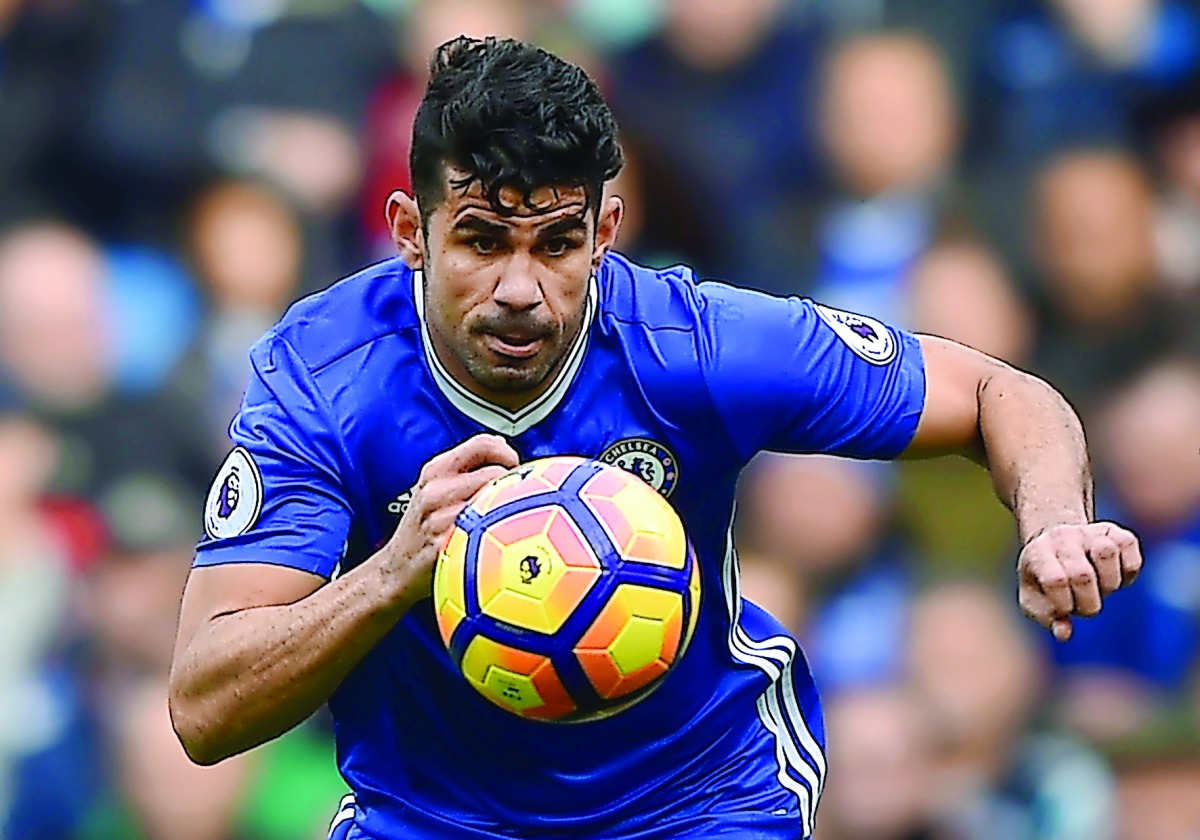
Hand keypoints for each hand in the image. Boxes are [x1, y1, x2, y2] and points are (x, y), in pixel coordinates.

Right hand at [381, 434, 518, 607]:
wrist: (394, 570)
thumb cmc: (423, 529)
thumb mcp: (435, 490)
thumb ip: (465, 470)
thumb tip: (504, 451)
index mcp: (437, 470)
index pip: (483, 443)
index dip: (508, 453)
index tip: (516, 469)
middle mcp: (436, 489)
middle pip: (495, 473)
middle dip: (513, 486)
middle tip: (516, 502)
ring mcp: (440, 517)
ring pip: (495, 502)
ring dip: (509, 512)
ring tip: (507, 522)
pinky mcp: (447, 545)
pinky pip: (486, 533)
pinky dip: (499, 535)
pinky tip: (500, 543)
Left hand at [1017, 521, 1141, 641]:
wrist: (1053, 542)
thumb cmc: (1043, 578)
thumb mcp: (1034, 599)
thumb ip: (1046, 617)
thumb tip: (1064, 634)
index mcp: (1037, 554)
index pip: (1054, 581)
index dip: (1064, 605)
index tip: (1063, 610)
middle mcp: (1062, 538)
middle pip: (1082, 574)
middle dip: (1088, 602)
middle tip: (1083, 604)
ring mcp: (1087, 532)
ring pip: (1106, 552)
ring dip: (1109, 583)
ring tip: (1099, 587)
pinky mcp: (1114, 531)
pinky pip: (1128, 547)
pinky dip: (1127, 569)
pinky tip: (1114, 573)